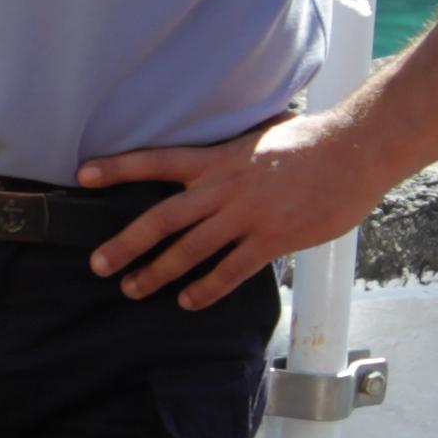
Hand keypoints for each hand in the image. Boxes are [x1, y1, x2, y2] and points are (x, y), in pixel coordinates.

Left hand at [77, 111, 380, 305]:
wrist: (355, 150)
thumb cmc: (311, 140)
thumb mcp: (260, 135)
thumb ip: (233, 149)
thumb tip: (220, 151)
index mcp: (217, 158)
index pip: (156, 160)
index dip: (118, 168)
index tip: (83, 176)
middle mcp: (223, 187)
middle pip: (162, 218)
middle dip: (125, 244)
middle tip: (98, 264)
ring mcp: (246, 215)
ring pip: (190, 250)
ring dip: (157, 273)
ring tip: (133, 290)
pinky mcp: (271, 238)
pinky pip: (230, 270)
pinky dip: (206, 289)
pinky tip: (188, 302)